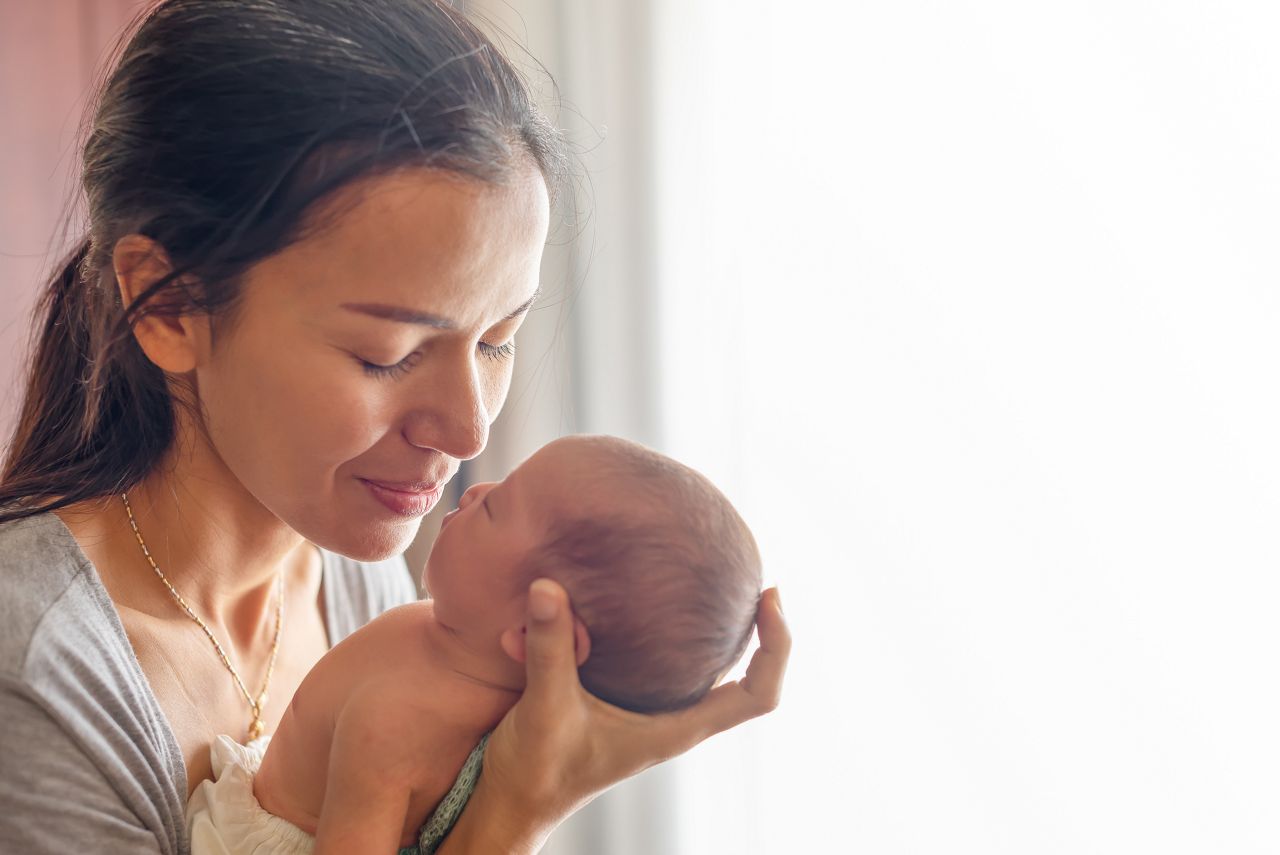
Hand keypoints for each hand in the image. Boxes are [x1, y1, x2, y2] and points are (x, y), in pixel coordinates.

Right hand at [480, 578, 789, 837]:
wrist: (512, 801)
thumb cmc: (536, 769)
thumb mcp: (544, 705)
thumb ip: (550, 647)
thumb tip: (549, 587)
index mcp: (675, 729)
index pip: (757, 696)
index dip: (776, 647)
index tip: (769, 598)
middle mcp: (674, 720)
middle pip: (747, 679)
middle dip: (758, 631)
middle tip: (754, 583)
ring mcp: (653, 713)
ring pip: (706, 670)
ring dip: (716, 632)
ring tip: (718, 582)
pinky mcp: (628, 703)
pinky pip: (664, 663)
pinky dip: (667, 632)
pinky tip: (647, 601)